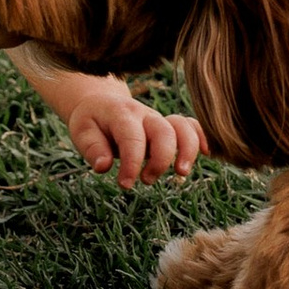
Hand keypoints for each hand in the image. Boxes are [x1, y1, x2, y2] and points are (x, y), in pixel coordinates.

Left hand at [42, 72, 204, 191]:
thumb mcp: (82, 132)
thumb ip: (92, 149)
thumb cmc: (92, 122)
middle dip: (160, 160)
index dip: (132, 164)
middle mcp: (144, 114)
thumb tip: (104, 167)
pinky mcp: (168, 125)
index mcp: (121, 114)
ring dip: (187, 150)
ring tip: (181, 173)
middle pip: (164, 132)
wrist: (101, 104)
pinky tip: (206, 154)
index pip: (132, 138)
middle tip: (147, 180)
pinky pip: (192, 125)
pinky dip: (201, 137)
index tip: (125, 184)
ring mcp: (159, 119)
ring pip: (183, 127)